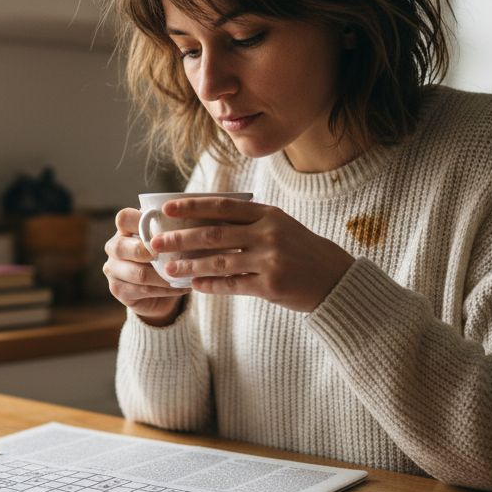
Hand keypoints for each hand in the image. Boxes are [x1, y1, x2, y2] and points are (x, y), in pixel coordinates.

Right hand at [103, 207, 191, 325]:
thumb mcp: (168, 238)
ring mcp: (113, 269)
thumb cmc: (166, 255)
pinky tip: (182, 287)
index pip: (124, 218)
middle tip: (172, 255)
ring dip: (165, 275)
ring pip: (138, 273)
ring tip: (185, 274)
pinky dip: (166, 289)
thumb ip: (170, 228)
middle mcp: (114, 247)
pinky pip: (144, 290)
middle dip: (150, 252)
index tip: (163, 230)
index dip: (140, 221)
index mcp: (124, 228)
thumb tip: (193, 217)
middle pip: (122, 246)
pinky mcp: (118, 290)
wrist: (159, 289)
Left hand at [148, 197, 354, 312]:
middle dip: (180, 238)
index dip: (192, 206)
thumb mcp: (278, 226)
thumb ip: (247, 222)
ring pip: (219, 262)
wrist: (335, 278)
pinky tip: (194, 286)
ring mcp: (270, 260)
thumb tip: (203, 221)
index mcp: (267, 214)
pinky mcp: (271, 285)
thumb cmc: (300, 250)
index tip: (166, 209)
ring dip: (189, 265)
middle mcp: (268, 233)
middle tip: (156, 243)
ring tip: (168, 268)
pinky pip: (233, 285)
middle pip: (214, 234)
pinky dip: (211, 285)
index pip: (222, 206)